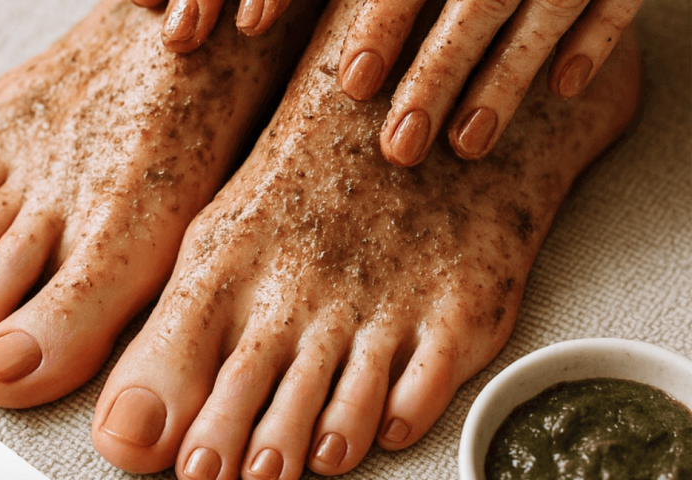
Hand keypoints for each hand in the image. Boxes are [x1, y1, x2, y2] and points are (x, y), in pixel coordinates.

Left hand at [337, 0, 643, 164]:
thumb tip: (251, 19)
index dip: (379, 26)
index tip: (349, 85)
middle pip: (471, 1)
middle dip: (433, 74)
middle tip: (397, 148)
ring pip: (540, 7)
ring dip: (504, 79)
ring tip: (466, 146)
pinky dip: (593, 39)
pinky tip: (565, 90)